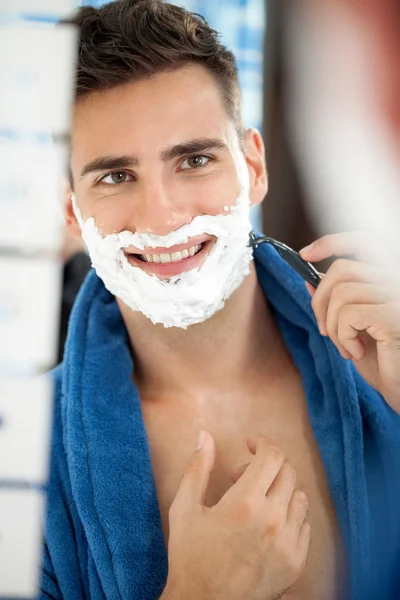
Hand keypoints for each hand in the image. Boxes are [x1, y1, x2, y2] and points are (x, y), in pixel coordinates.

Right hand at [165, 432, 309, 599]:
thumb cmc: (190, 556)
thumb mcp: (185, 508)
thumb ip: (198, 468)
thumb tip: (205, 436)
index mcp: (245, 503)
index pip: (272, 456)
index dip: (262, 443)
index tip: (250, 444)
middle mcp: (272, 520)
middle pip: (288, 472)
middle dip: (267, 465)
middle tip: (244, 475)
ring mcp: (287, 543)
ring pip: (300, 497)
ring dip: (281, 489)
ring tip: (257, 499)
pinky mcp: (295, 563)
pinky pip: (305, 525)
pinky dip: (290, 515)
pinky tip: (268, 522)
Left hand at [300, 231, 399, 412]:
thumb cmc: (384, 361)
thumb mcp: (353, 327)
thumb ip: (336, 301)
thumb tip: (310, 279)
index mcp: (389, 278)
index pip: (363, 241)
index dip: (331, 243)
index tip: (305, 254)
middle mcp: (397, 280)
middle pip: (341, 269)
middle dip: (320, 301)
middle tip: (325, 330)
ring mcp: (397, 295)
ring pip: (341, 294)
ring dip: (334, 327)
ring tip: (347, 348)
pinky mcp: (394, 313)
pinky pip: (349, 313)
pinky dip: (343, 336)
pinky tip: (357, 353)